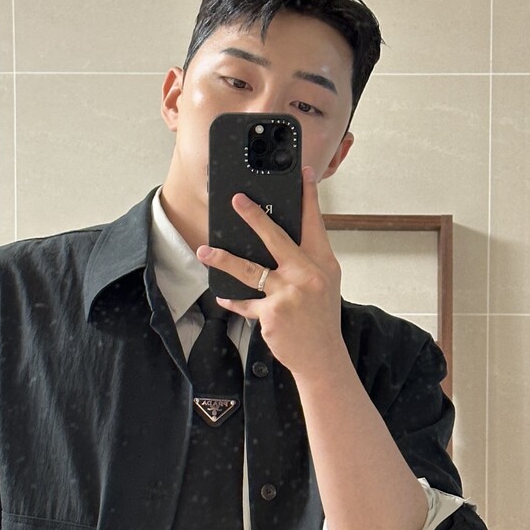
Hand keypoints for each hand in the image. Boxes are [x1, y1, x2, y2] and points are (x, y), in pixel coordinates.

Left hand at [195, 165, 345, 380]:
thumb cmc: (321, 318)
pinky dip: (233, 300)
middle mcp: (306, 274)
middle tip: (236, 201)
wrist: (322, 356)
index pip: (314, 224)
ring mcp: (288, 293)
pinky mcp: (271, 313)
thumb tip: (281, 240)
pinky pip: (245, 301)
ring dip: (223, 259)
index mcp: (323, 263)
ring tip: (204, 252)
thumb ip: (307, 261)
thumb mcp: (324, 283)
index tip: (303, 174)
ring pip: (249, 269)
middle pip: (276, 238)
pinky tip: (223, 296)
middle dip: (254, 217)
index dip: (308, 197)